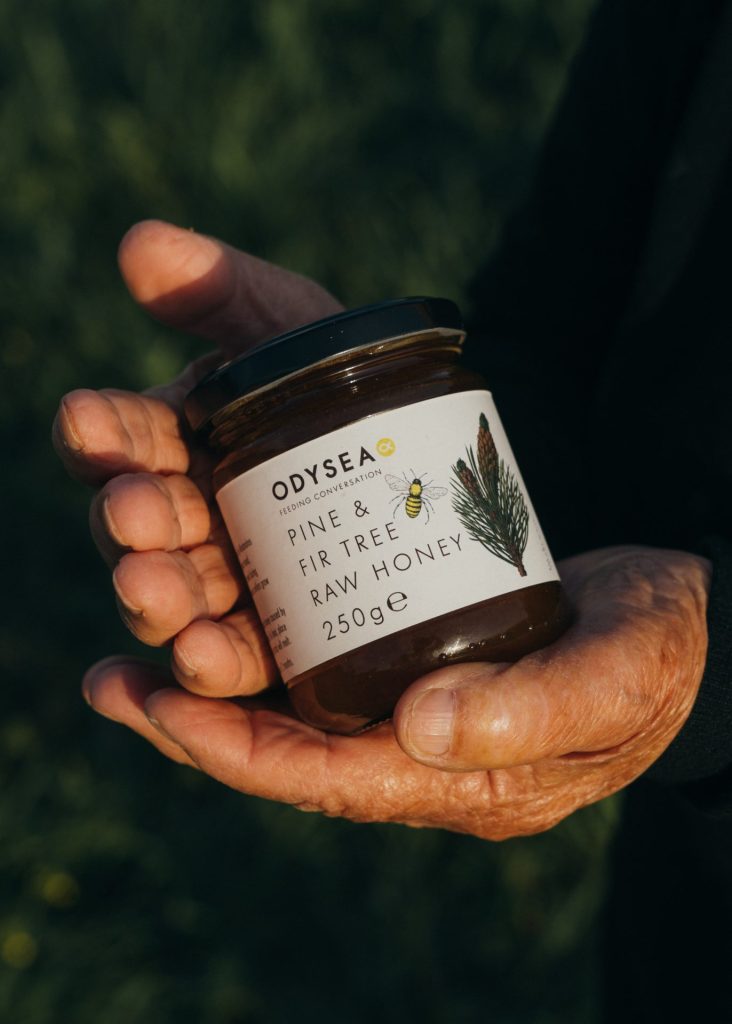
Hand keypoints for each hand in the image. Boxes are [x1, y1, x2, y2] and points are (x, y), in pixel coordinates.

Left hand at [54, 222, 710, 838]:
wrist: (672, 616)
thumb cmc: (653, 650)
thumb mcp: (618, 673)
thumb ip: (536, 704)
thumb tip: (421, 727)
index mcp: (459, 776)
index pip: (325, 777)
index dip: (237, 753)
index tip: (163, 708)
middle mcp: (411, 746)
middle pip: (281, 738)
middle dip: (195, 707)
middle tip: (113, 678)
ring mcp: (401, 698)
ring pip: (284, 690)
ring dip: (208, 657)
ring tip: (140, 611)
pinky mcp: (402, 646)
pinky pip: (312, 644)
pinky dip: (256, 619)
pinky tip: (213, 582)